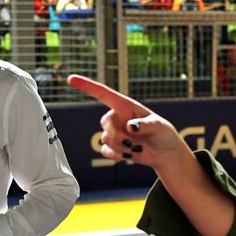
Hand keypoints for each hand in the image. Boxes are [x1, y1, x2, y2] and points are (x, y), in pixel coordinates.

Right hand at [66, 75, 190, 168]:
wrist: (164, 152)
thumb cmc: (163, 133)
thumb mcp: (159, 126)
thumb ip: (145, 125)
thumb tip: (130, 127)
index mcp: (125, 106)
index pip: (103, 93)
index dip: (86, 86)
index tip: (71, 79)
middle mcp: (117, 117)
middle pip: (104, 122)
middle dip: (116, 134)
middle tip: (132, 141)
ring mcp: (114, 132)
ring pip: (105, 139)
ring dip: (122, 147)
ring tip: (137, 147)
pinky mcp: (114, 147)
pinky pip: (105, 151)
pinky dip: (118, 156)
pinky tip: (131, 155)